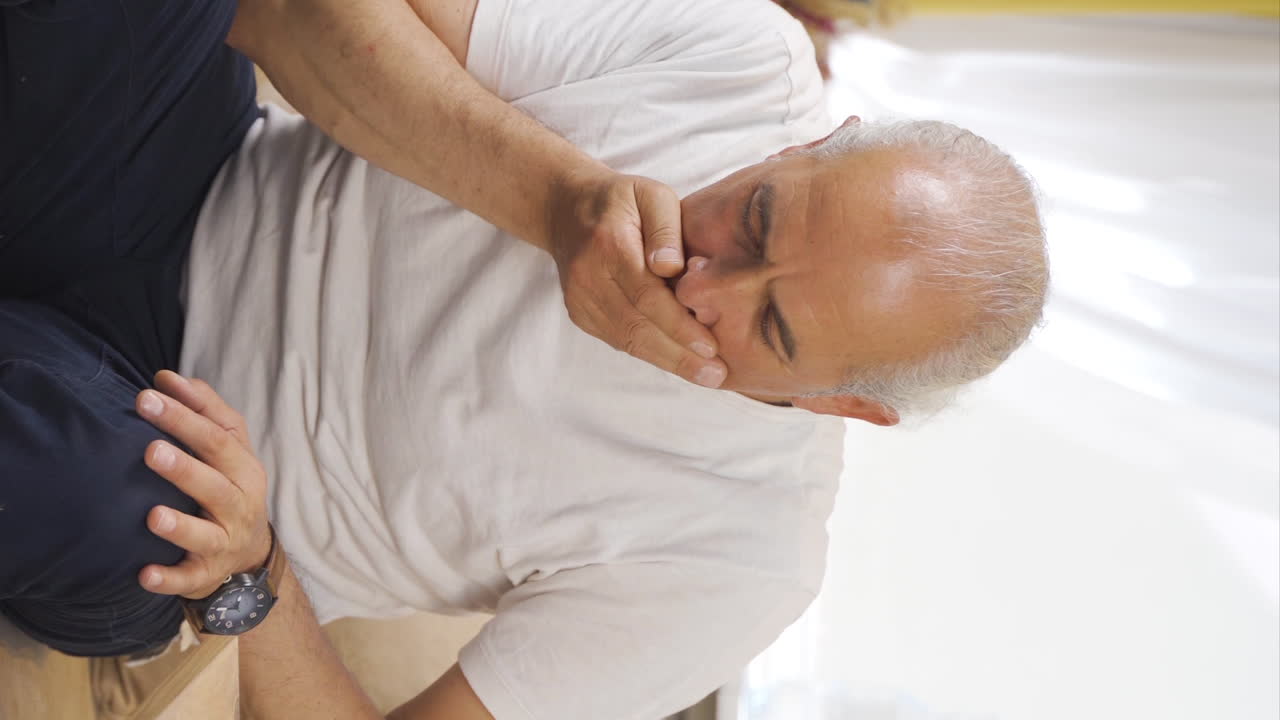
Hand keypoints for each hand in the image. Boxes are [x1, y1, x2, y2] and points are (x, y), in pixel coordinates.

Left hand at [134, 370, 271, 599]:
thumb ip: (205, 411)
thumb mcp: (230, 449)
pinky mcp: (206, 573)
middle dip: (184, 468)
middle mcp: (238, 504)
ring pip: (205, 534)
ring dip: (180, 526)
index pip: (217, 438)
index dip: (185, 417)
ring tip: (153, 515)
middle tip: (150, 450)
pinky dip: (168, 579)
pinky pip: (188, 579)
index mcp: (243, 468)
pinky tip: (145, 574)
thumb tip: (169, 377)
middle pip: (214, 484)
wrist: (248, 554)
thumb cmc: (230, 487)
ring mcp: (224, 541)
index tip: (149, 396)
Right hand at [547, 169, 727, 387]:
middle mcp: (588, 278)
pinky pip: (618, 339)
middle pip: (637, 326)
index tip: (711, 346)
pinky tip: (679, 361)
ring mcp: (580, 299)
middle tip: (716, 375)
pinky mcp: (580, 314)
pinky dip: (650, 353)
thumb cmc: (622, 200)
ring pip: (627, 340)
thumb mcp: (651, 195)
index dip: (679, 325)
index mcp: (609, 245)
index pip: (647, 295)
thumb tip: (673, 268)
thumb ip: (666, 229)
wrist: (566, 208)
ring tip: (704, 375)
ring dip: (667, 361)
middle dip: (679, 356)